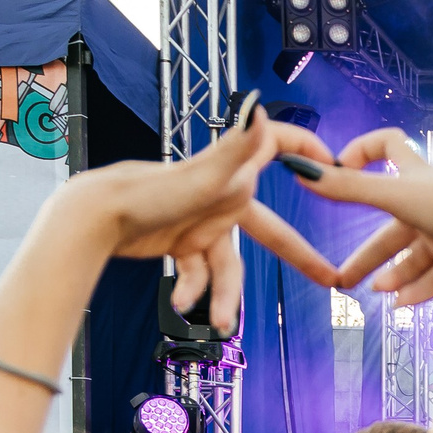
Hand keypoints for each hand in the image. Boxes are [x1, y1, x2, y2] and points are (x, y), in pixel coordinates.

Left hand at [70, 105, 341, 333]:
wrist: (95, 218)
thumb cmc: (146, 192)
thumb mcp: (201, 175)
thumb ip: (237, 146)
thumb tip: (258, 109)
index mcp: (234, 175)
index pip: (278, 144)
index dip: (307, 146)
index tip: (337, 162)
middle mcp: (221, 197)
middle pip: (270, 229)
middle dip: (300, 255)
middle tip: (330, 278)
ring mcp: (200, 223)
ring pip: (228, 267)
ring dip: (225, 297)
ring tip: (224, 324)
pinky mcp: (179, 243)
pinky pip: (196, 274)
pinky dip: (192, 290)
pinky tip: (182, 302)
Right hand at [289, 128, 432, 306]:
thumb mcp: (393, 195)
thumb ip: (347, 188)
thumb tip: (299, 170)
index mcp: (419, 176)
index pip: (389, 146)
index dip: (363, 152)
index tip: (341, 171)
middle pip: (393, 228)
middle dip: (368, 255)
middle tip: (343, 278)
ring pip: (415, 258)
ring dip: (393, 276)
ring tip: (376, 292)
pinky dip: (418, 290)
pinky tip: (400, 304)